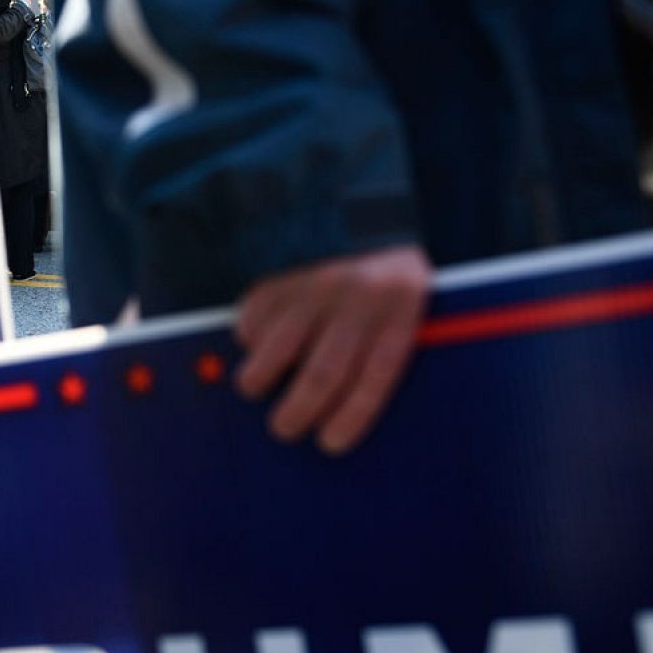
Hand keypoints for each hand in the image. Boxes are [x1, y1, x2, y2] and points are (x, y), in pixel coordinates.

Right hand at [235, 244, 430, 453]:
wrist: (362, 209)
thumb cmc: (384, 279)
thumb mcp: (404, 305)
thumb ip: (382, 348)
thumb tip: (341, 410)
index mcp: (400, 308)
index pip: (374, 376)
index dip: (351, 416)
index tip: (329, 443)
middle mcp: (358, 296)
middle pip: (322, 373)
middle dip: (297, 413)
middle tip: (285, 429)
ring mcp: (315, 283)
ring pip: (277, 350)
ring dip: (259, 380)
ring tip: (257, 388)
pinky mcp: (282, 272)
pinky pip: (252, 319)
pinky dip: (248, 340)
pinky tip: (257, 343)